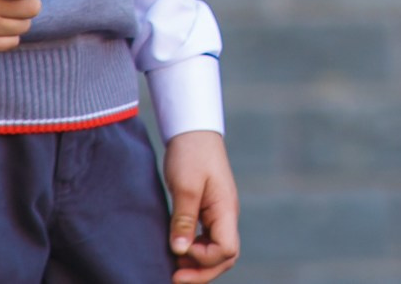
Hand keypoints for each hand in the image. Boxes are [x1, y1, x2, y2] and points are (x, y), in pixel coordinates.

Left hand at [164, 130, 239, 282]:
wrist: (193, 131)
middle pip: (225, 257)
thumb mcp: (185, 186)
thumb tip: (180, 251)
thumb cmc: (191, 154)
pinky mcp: (208, 211)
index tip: (180, 248)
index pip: (227, 250)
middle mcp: (226, 215)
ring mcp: (219, 214)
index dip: (203, 258)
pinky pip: (207, 240)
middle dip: (202, 272)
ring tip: (173, 268)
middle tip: (174, 277)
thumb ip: (183, 219)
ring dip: (197, 264)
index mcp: (226, 210)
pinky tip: (177, 252)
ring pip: (217, 251)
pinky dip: (194, 252)